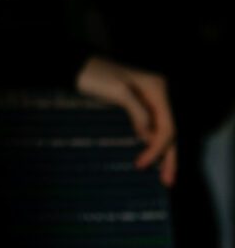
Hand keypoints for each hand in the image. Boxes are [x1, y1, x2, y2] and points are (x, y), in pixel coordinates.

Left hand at [76, 56, 176, 187]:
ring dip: (163, 153)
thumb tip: (150, 136)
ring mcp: (149, 99)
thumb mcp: (118, 91)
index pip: (167, 127)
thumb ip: (139, 113)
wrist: (78, 66)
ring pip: (161, 130)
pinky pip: (151, 126)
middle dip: (169, 157)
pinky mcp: (138, 103)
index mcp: (158, 89)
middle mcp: (158, 94)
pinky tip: (151, 155)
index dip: (157, 149)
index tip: (141, 165)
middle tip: (167, 182)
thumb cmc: (96, 75)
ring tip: (164, 176)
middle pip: (170, 131)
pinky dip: (152, 142)